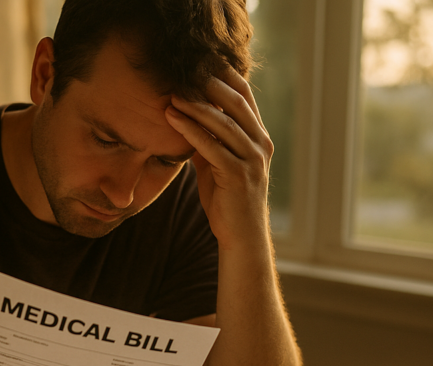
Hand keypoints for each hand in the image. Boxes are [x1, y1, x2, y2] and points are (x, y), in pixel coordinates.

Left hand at [164, 67, 273, 249]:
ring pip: (222, 122)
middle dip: (208, 83)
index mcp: (259, 137)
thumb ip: (208, 142)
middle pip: (235, 102)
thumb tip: (185, 121)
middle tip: (183, 70)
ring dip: (194, 104)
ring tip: (172, 93)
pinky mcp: (238, 174)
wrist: (241, 236)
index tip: (200, 62)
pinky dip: (190, 129)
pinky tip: (172, 118)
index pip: (244, 96)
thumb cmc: (228, 200)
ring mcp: (252, 158)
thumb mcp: (217, 165)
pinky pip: (211, 145)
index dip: (223, 76)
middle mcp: (260, 143)